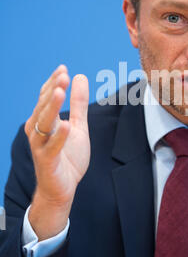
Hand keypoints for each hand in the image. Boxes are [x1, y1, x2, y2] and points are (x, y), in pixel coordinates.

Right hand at [24, 65, 89, 239]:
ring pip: (43, 123)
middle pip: (44, 106)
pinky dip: (58, 136)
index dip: (54, 83)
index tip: (63, 68)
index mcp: (45, 121)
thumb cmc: (67, 157)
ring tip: (60, 92)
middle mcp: (38, 130)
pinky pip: (51, 147)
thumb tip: (79, 77)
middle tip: (62, 76)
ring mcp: (41, 145)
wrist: (62, 188)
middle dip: (52, 90)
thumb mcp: (78, 126)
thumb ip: (79, 104)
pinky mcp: (47, 160)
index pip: (46, 97)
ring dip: (51, 107)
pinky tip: (65, 125)